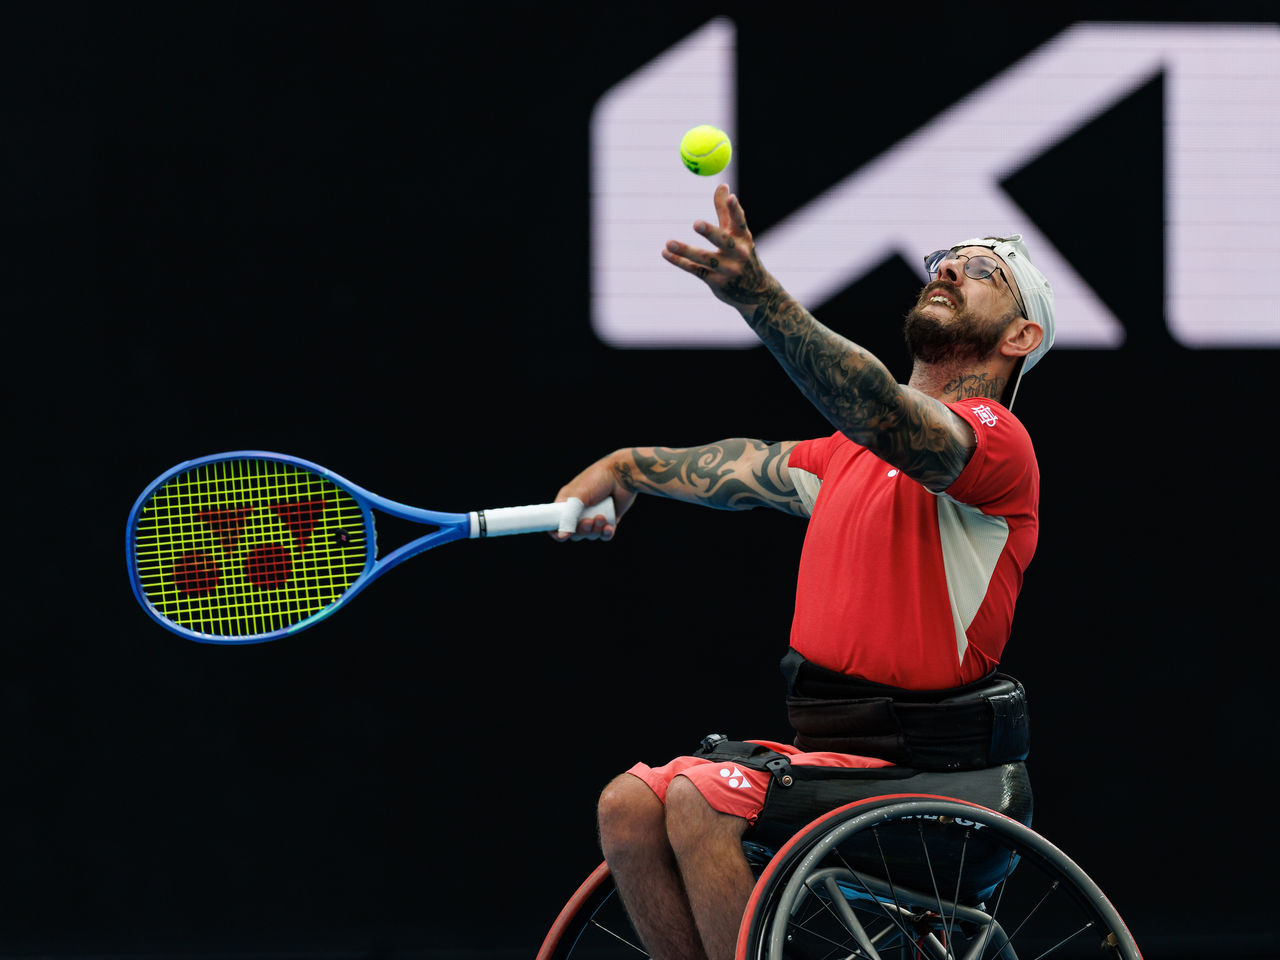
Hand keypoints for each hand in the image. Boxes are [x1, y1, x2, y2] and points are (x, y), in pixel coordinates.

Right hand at [552, 452, 636, 541]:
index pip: (555, 523)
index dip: (557, 532)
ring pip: (590, 535)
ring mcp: (594, 516)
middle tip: (589, 522)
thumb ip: (568, 516)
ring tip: (602, 517)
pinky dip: (606, 533)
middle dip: (581, 531)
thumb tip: (561, 536)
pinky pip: (605, 535)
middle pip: (574, 533)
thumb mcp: (579, 497)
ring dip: (595, 530)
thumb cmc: (597, 480)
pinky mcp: (609, 520)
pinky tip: (609, 527)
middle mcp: (579, 511)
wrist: (622, 475)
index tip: (563, 537)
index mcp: (567, 503)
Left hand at [661, 184, 778, 309]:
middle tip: (696, 223)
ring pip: (704, 258)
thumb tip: (722, 185)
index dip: (735, 209)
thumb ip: (726, 211)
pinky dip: (679, 261)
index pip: (740, 221)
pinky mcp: (716, 282)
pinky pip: (695, 270)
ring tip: (669, 242)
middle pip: (723, 241)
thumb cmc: (742, 255)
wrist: (755, 292)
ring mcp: (728, 270)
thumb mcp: (738, 235)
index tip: (731, 197)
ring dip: (685, 251)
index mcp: (744, 238)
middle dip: (710, 232)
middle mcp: (738, 254)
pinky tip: (666, 253)